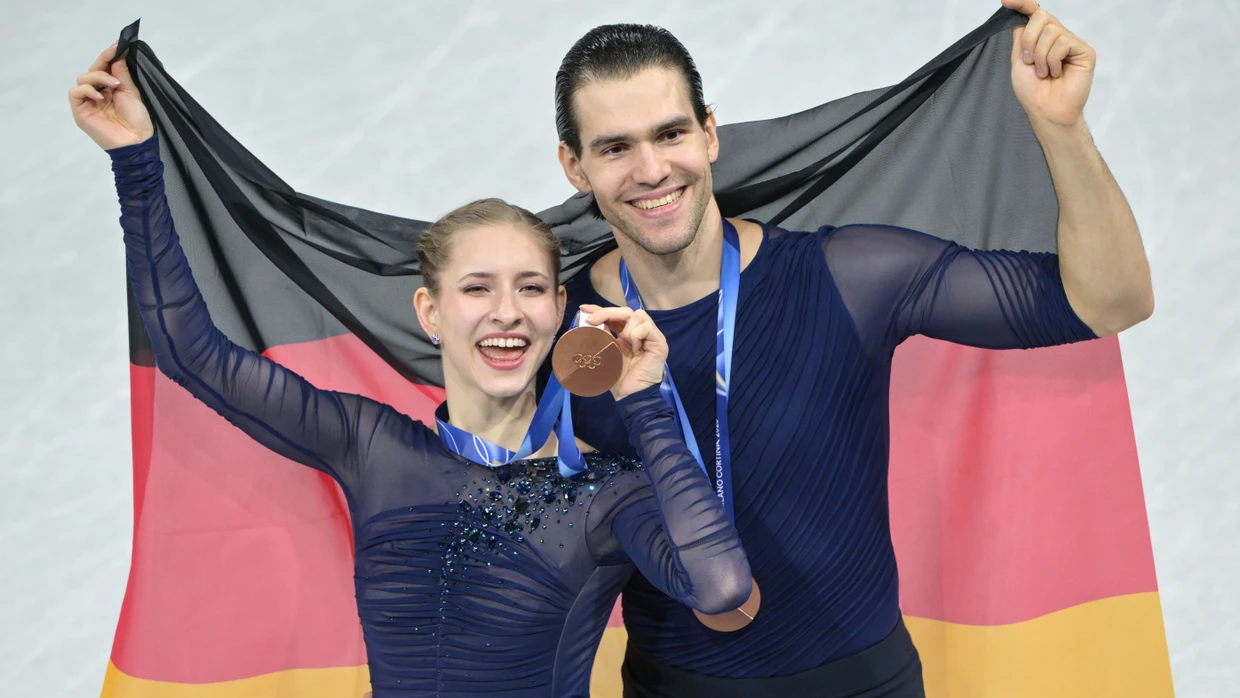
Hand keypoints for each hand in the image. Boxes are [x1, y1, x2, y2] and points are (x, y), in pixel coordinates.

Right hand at [69, 42, 153, 149]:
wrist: (136, 141)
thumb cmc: (138, 120)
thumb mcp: (131, 92)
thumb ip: (122, 74)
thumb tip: (117, 55)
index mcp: (111, 89)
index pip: (104, 68)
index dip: (108, 56)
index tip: (117, 45)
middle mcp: (98, 94)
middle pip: (92, 71)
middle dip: (103, 64)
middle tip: (115, 61)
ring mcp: (88, 102)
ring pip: (82, 79)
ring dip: (98, 77)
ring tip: (114, 86)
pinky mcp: (80, 111)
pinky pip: (75, 92)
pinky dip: (87, 90)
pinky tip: (101, 96)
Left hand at [579, 304, 666, 400]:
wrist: (630, 395)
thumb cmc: (618, 378)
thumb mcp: (604, 353)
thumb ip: (600, 337)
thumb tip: (585, 321)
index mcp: (626, 335)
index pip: (615, 315)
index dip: (600, 309)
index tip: (583, 308)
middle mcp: (640, 333)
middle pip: (626, 311)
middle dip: (606, 313)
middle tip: (591, 320)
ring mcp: (651, 337)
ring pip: (638, 315)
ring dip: (626, 329)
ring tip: (625, 345)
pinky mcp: (659, 342)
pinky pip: (646, 327)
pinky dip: (637, 335)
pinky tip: (636, 350)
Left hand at [1001, 0, 1094, 128]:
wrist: (1046, 110)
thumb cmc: (1032, 91)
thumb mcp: (1018, 60)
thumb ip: (1020, 37)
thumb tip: (1019, 15)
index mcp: (1041, 38)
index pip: (1033, 13)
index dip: (1022, 3)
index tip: (1006, 0)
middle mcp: (1058, 36)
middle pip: (1041, 16)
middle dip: (1028, 40)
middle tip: (1028, 61)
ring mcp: (1072, 42)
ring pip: (1051, 31)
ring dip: (1040, 56)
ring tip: (1044, 73)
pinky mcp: (1084, 50)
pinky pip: (1063, 42)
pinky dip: (1053, 60)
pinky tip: (1057, 73)